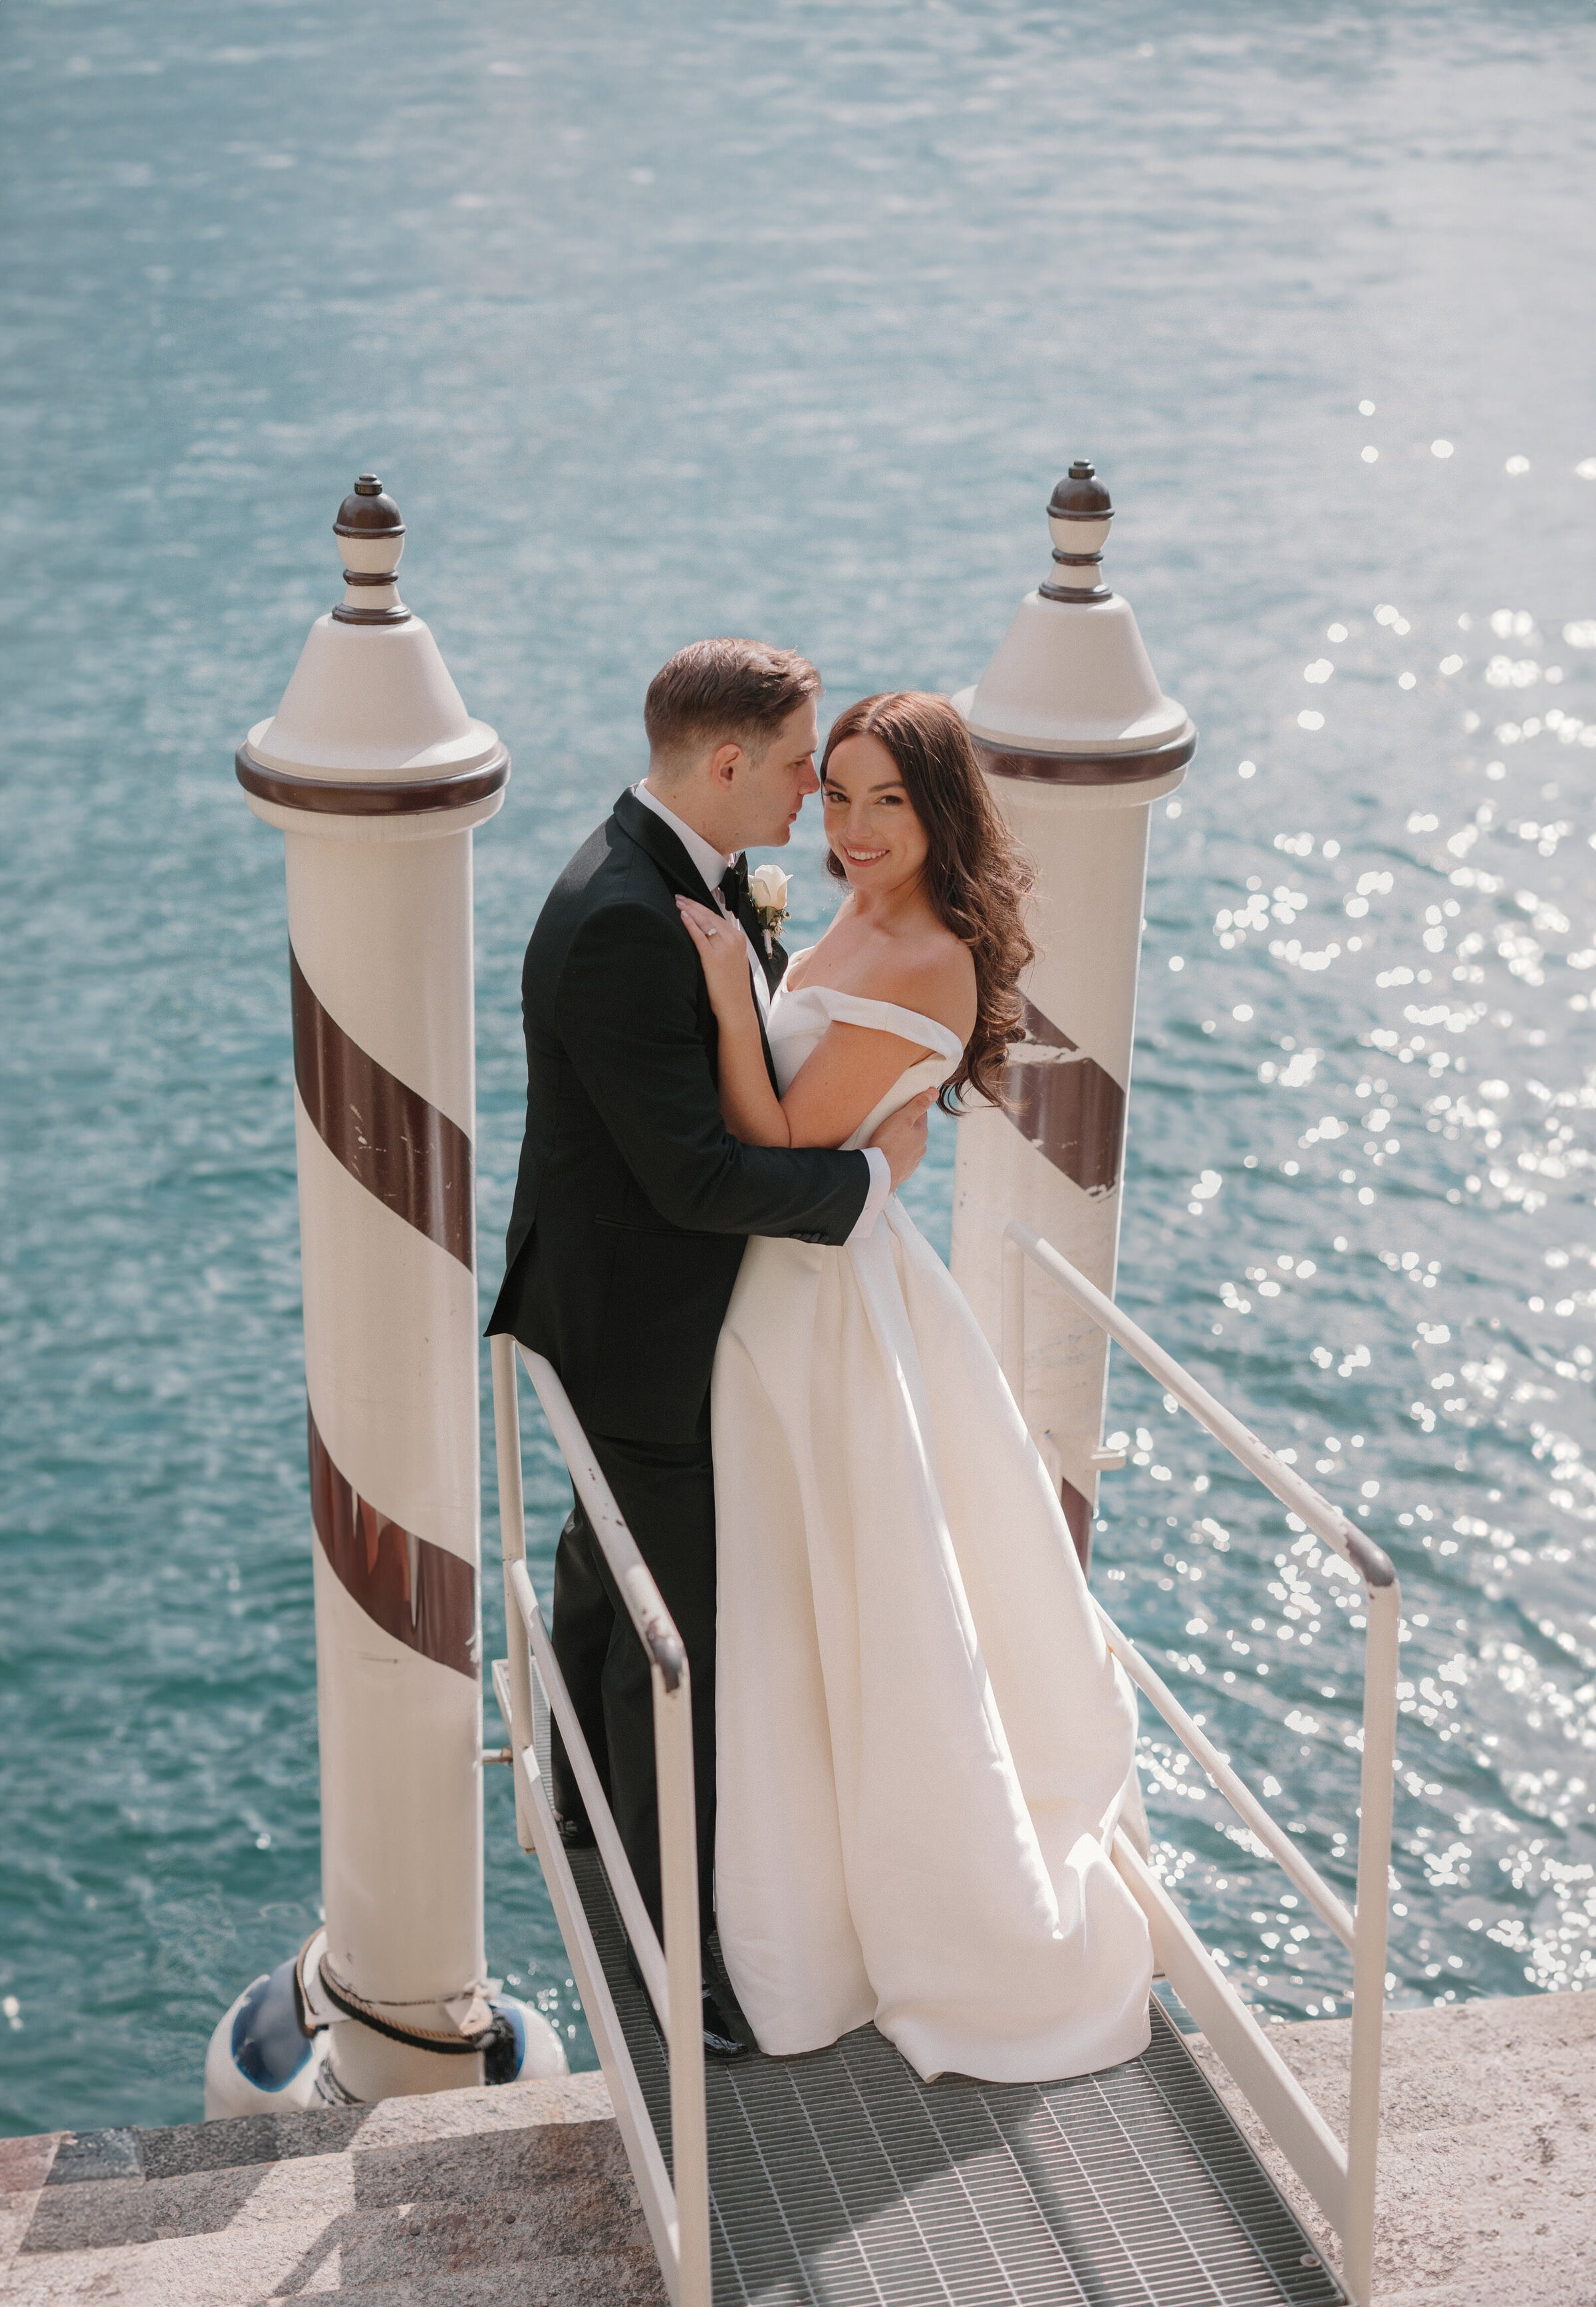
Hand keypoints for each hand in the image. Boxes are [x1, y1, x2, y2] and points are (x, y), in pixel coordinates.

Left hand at [676, 896, 754, 1019]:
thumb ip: (724, 945)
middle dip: (693, 905)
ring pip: (704, 922)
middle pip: (710, 916)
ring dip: (690, 910)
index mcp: (739, 938)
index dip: (701, 907)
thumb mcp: (734, 960)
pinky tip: (683, 916)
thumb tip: (709, 934)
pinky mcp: (713, 959)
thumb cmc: (733, 986)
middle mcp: (733, 940)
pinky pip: (700, 937)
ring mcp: (724, 948)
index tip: (690, 901)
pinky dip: (690, 925)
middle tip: (679, 897)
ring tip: (678, 902)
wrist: (737, 1006)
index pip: (718, 916)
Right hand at [869, 1088, 935, 1190]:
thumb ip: (918, 1104)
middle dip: (905, 1126)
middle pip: (914, 1131)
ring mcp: (912, 1162)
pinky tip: (886, 1155)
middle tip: (890, 1122)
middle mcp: (920, 1148)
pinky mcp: (902, 1173)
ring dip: (900, 1142)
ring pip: (908, 1146)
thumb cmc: (888, 1143)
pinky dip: (895, 1156)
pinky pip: (900, 1160)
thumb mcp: (903, 1118)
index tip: (900, 1106)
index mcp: (922, 1133)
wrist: (877, 1173)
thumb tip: (935, 1092)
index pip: (921, 1115)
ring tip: (885, 1139)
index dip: (911, 1108)